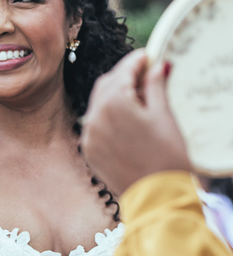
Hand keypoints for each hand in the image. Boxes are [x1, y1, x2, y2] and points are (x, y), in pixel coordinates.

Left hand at [81, 50, 190, 196]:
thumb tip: (157, 66)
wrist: (157, 198)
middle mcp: (94, 116)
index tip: (148, 57)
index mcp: (113, 103)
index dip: (137, 61)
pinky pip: (94, 124)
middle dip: (124, 76)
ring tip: (138, 98)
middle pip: (106, 84)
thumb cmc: (167, 157)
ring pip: (97, 104)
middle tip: (145, 75)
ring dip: (114, 96)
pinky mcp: (89, 150)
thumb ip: (156, 86)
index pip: (123, 70)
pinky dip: (106, 116)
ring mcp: (88, 135)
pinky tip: (125, 119)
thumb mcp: (164, 116)